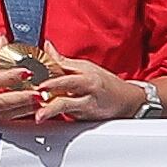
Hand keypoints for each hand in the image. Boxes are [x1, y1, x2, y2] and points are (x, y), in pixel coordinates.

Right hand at [0, 51, 43, 121]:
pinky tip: (32, 109)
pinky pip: (4, 120)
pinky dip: (19, 114)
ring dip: (25, 107)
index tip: (28, 72)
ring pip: (4, 113)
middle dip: (22, 97)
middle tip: (40, 92)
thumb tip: (6, 40)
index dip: (10, 76)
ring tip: (41, 101)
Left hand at [32, 46, 151, 122]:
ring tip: (40, 116)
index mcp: (85, 75)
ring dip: (52, 111)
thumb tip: (46, 46)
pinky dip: (55, 117)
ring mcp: (85, 107)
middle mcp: (86, 91)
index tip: (39, 81)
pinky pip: (68, 117)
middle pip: (68, 91)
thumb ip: (63, 61)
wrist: (127, 101)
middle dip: (52, 93)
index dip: (53, 79)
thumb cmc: (104, 82)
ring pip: (67, 108)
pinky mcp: (84, 119)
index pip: (67, 75)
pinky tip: (42, 118)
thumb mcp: (85, 67)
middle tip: (39, 94)